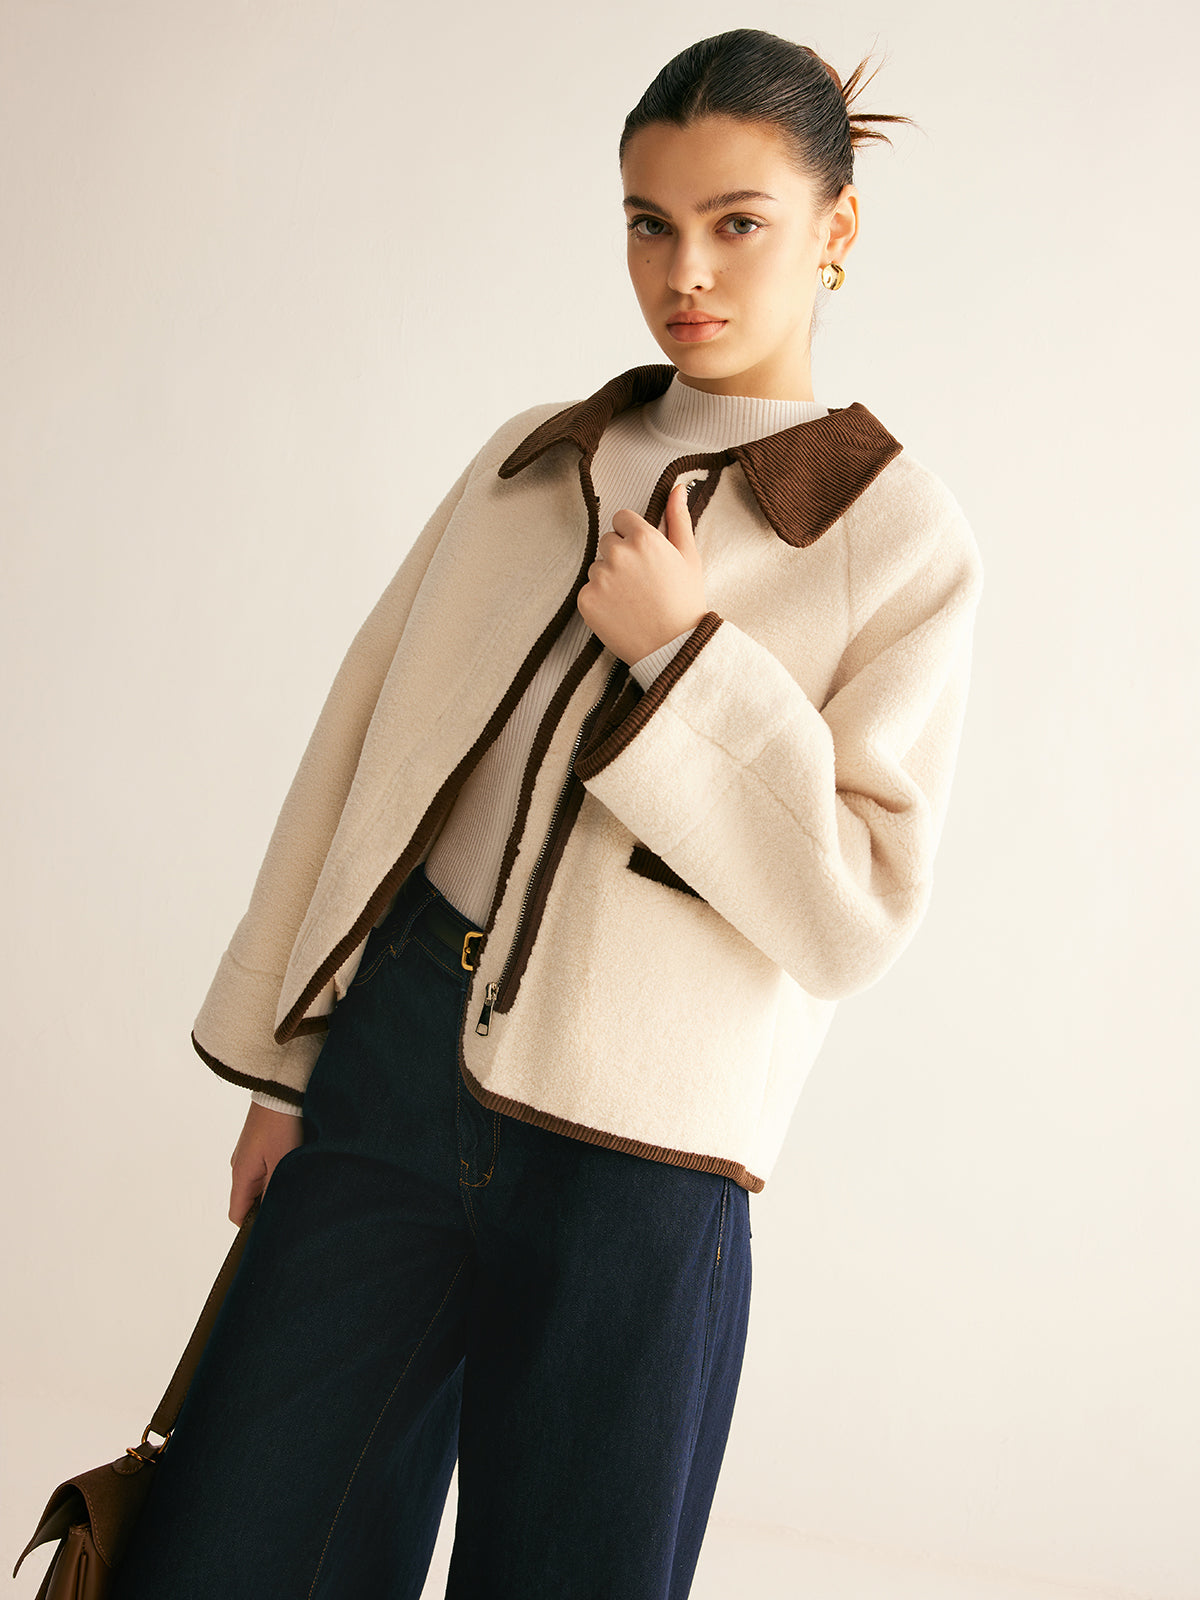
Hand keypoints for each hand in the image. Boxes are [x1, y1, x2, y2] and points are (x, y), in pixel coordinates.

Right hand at [229, 1101, 303, 1223]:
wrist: (280, 1089)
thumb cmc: (281, 1125)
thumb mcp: (282, 1163)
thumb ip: (275, 1192)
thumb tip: (272, 1217)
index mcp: (241, 1175)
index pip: (237, 1215)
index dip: (253, 1227)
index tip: (275, 1228)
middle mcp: (240, 1166)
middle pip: (249, 1200)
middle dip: (268, 1207)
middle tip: (292, 1206)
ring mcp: (248, 1154)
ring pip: (259, 1183)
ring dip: (275, 1187)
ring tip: (296, 1184)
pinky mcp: (258, 1143)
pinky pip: (264, 1167)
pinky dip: (276, 1172)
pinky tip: (294, 1167)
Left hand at [576, 481, 707, 665]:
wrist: (672, 647)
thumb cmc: (684, 603)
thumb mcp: (689, 557)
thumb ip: (679, 519)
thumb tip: (677, 488)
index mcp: (644, 538)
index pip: (621, 518)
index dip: (632, 535)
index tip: (643, 555)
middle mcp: (618, 553)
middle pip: (608, 541)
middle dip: (620, 556)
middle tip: (640, 582)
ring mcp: (599, 577)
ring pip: (597, 567)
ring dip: (609, 578)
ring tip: (632, 600)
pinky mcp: (586, 600)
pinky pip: (587, 590)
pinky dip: (599, 600)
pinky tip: (620, 612)